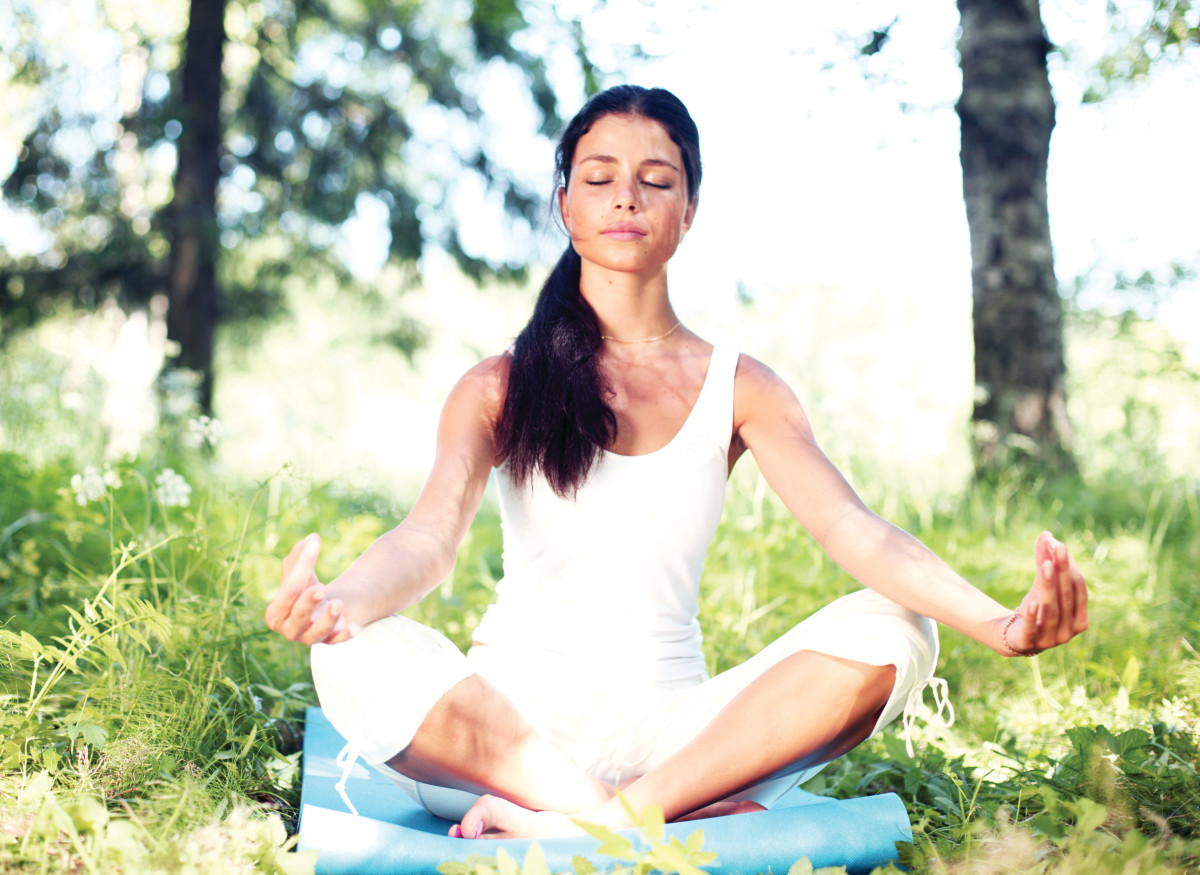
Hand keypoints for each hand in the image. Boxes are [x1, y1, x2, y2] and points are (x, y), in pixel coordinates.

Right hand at [264, 534, 358, 645]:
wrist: (320, 608)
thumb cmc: (304, 588)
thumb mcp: (298, 573)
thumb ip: (299, 557)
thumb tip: (311, 539)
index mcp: (275, 614)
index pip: (289, 591)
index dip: (302, 567)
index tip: (315, 544)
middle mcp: (290, 630)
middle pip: (299, 615)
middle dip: (308, 602)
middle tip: (321, 589)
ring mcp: (309, 638)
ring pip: (317, 633)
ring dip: (328, 619)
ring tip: (338, 604)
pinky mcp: (329, 642)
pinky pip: (337, 642)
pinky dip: (345, 636)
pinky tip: (355, 628)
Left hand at [1000, 531, 1087, 655]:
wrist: (1014, 636)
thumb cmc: (1036, 609)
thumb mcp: (1041, 585)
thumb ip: (1044, 561)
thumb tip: (1047, 534)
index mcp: (1080, 619)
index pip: (1078, 589)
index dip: (1070, 567)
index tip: (1059, 546)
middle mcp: (1069, 632)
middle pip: (1066, 597)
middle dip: (1062, 572)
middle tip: (1057, 548)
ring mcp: (1049, 640)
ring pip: (1051, 610)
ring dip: (1048, 586)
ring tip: (1043, 564)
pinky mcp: (1027, 643)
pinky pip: (1032, 629)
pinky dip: (1033, 615)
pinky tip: (1032, 601)